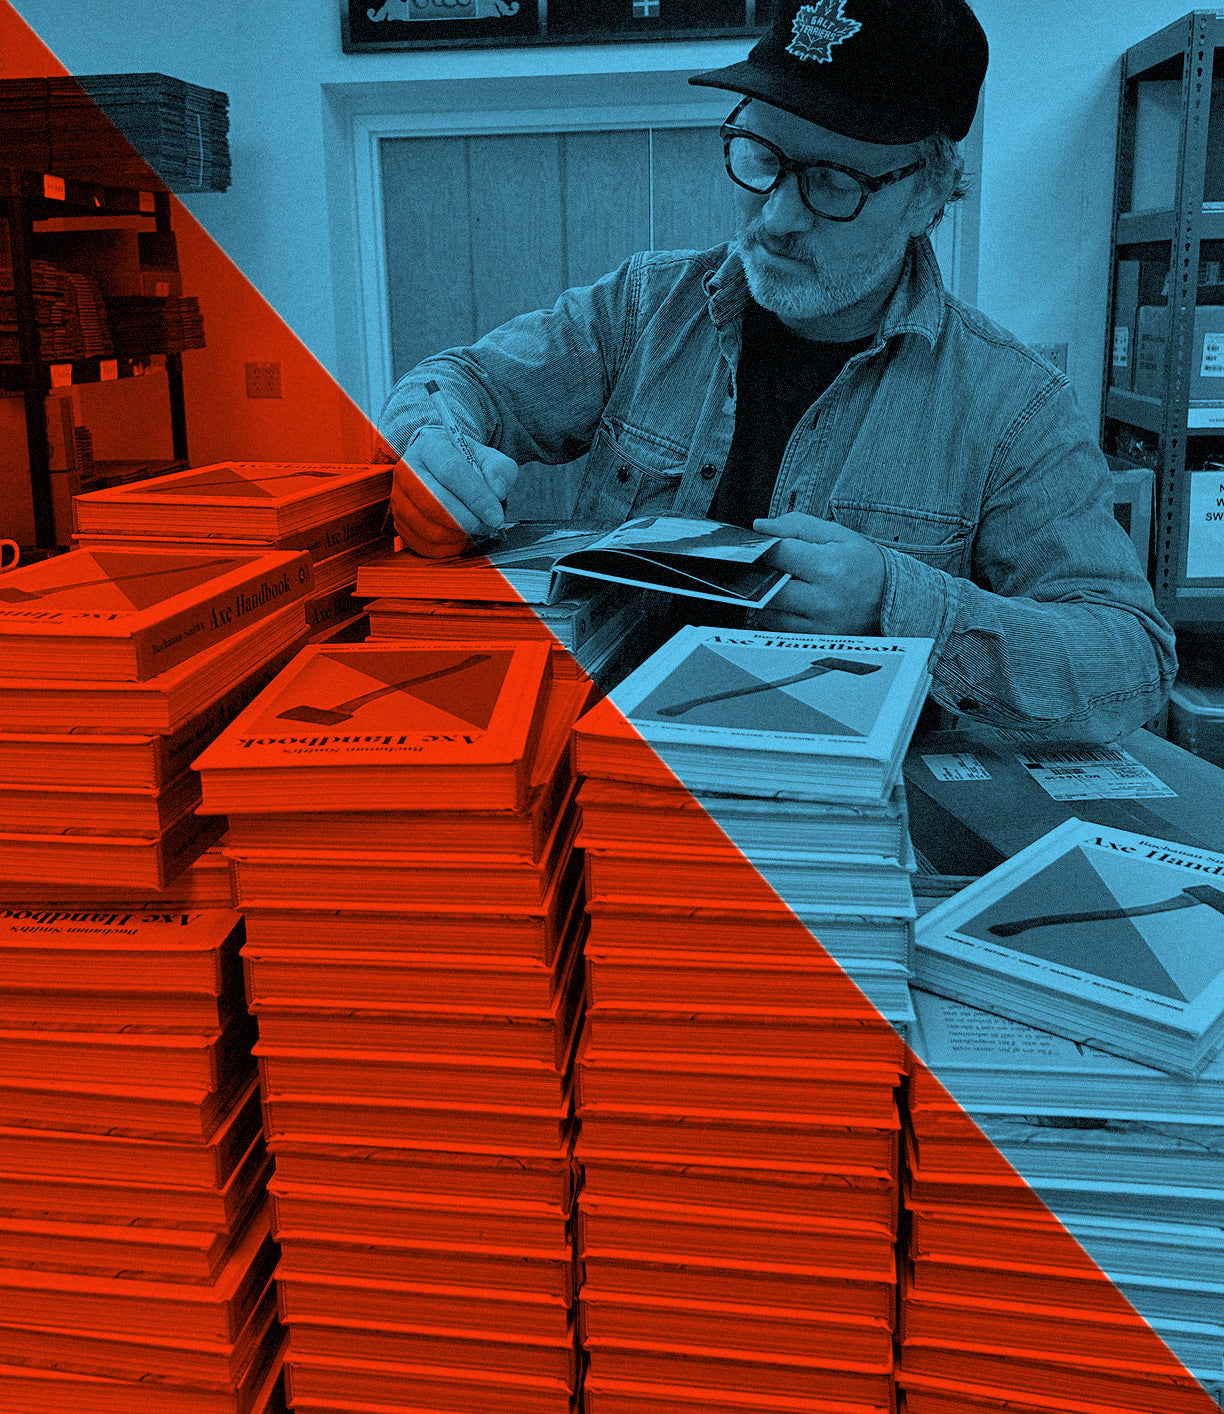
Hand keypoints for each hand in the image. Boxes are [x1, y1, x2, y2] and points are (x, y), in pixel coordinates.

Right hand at [390, 427, 518, 558]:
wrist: (440, 464)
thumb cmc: (465, 462)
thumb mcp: (488, 457)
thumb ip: (499, 471)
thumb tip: (497, 492)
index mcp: (430, 446)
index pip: (452, 472)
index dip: (476, 498)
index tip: (495, 516)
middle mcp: (408, 470)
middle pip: (437, 504)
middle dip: (469, 520)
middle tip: (488, 524)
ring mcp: (399, 497)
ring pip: (430, 528)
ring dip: (459, 535)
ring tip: (475, 528)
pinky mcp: (399, 520)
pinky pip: (423, 544)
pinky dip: (447, 547)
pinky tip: (460, 537)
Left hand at [751, 513, 885, 634]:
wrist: (895, 599)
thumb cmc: (864, 563)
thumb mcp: (837, 534)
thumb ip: (796, 526)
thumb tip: (760, 527)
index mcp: (829, 567)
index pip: (778, 554)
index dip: (764, 547)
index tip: (764, 546)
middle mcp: (823, 600)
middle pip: (767, 587)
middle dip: (762, 574)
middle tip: (770, 566)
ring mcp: (819, 624)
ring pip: (769, 611)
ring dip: (766, 595)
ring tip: (783, 583)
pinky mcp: (816, 639)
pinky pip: (778, 628)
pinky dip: (776, 613)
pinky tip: (790, 601)